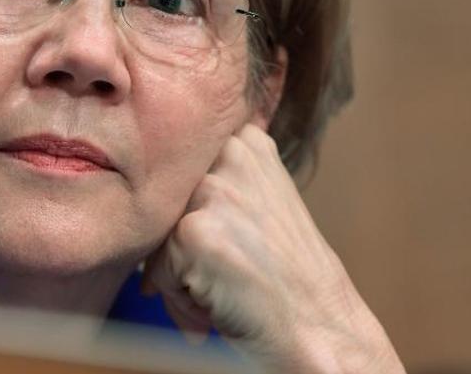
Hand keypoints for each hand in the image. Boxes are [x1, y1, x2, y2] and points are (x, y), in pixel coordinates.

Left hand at [142, 125, 404, 372]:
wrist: (322, 328)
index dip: (192, 216)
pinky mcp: (194, 230)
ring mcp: (212, 191)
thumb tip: (148, 179)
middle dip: (184, 247)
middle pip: (164, 204)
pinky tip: (221, 306)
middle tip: (227, 273)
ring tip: (226, 290)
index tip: (224, 242)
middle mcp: (230, 155)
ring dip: (183, 274)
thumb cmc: (287, 275)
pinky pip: (158, 271)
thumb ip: (219, 181)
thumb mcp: (263, 200)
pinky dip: (182, 300)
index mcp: (245, 142)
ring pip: (158, 238)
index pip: (178, 170)